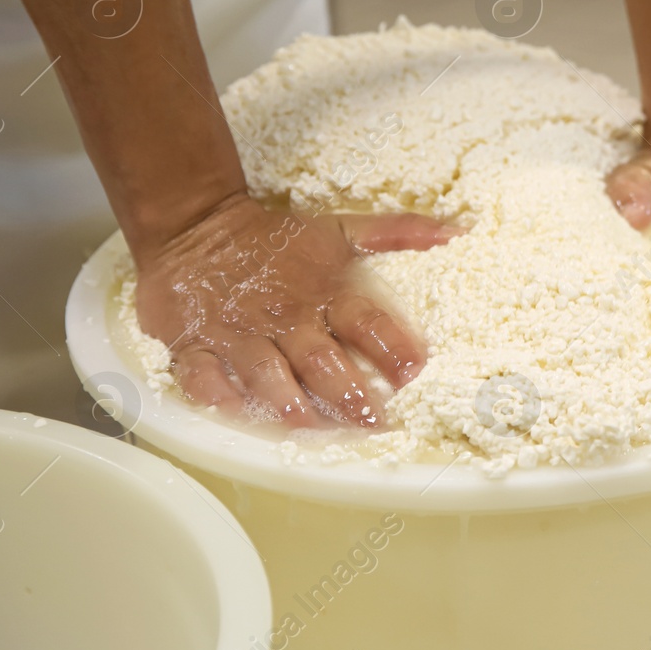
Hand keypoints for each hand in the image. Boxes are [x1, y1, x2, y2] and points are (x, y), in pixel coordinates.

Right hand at [135, 193, 461, 427]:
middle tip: (373, 420)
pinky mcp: (198, 345)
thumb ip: (397, 233)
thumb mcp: (339, 230)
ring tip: (307, 424)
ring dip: (287, 400)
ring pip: (266, 373)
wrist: (196, 225)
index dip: (391, 345)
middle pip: (321, 359)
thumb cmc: (275, 238)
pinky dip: (219, 394)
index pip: (366, 321)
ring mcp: (241, 334)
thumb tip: (454, 231)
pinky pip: (205, 374)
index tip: (414, 370)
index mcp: (325, 292)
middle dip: (347, 392)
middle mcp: (287, 319)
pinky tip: (236, 411)